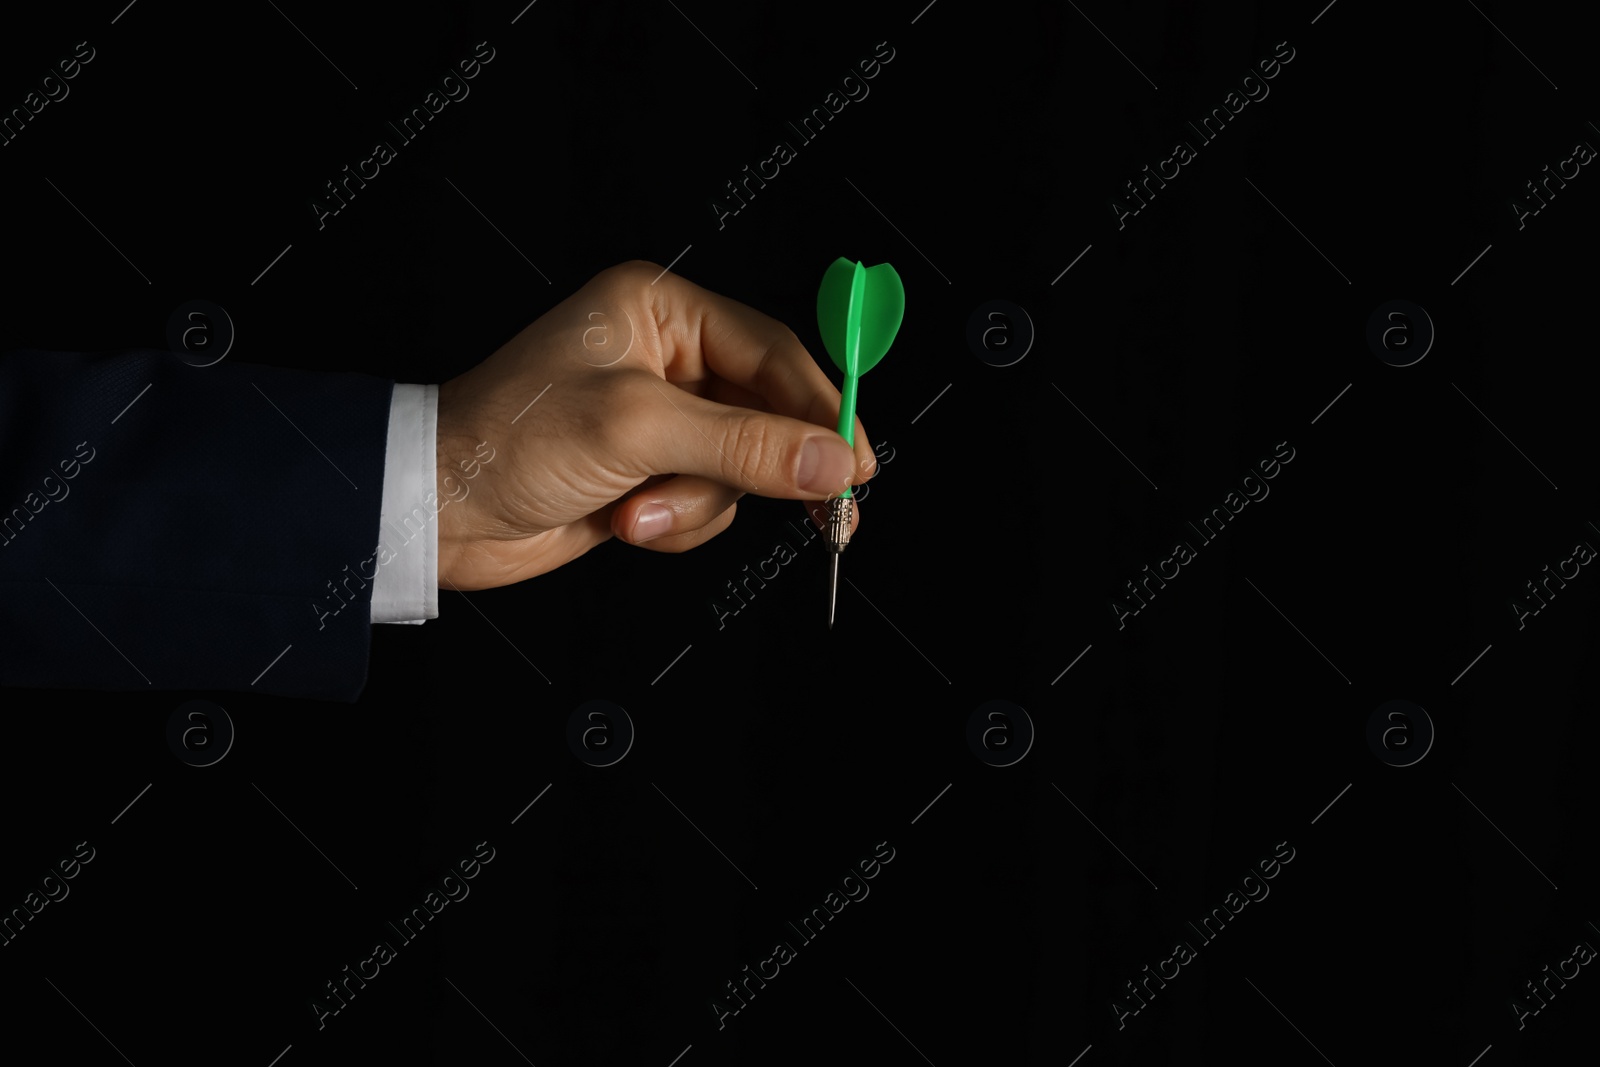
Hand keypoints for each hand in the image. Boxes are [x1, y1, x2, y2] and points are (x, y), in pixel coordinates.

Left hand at [434, 261, 876, 590]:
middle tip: (827, 513)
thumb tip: (832, 461)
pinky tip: (626, 522)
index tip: (858, 461)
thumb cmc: (509, 438)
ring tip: (641, 511)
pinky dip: (674, 523)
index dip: (822, 408)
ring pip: (738, 467)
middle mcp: (663, 358)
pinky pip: (704, 502)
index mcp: (660, 311)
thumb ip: (745, 445)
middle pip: (766, 412)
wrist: (435, 509)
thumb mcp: (638, 430)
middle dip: (770, 467)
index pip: (772, 352)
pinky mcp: (644, 471)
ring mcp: (655, 419)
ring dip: (697, 502)